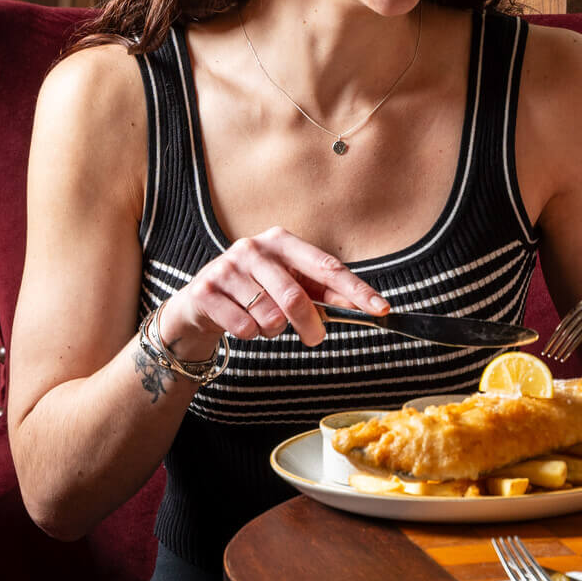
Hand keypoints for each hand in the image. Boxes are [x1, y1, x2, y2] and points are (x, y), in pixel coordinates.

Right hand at [157, 226, 387, 357]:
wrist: (201, 301)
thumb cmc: (256, 291)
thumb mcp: (291, 285)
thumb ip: (323, 294)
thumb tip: (361, 306)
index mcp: (282, 242)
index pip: (328, 267)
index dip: (356, 291)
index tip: (380, 309)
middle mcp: (253, 247)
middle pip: (295, 297)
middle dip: (310, 325)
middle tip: (315, 339)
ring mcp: (227, 267)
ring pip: (268, 316)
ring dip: (274, 331)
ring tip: (265, 323)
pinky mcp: (206, 290)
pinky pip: (243, 327)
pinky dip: (250, 335)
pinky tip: (242, 323)